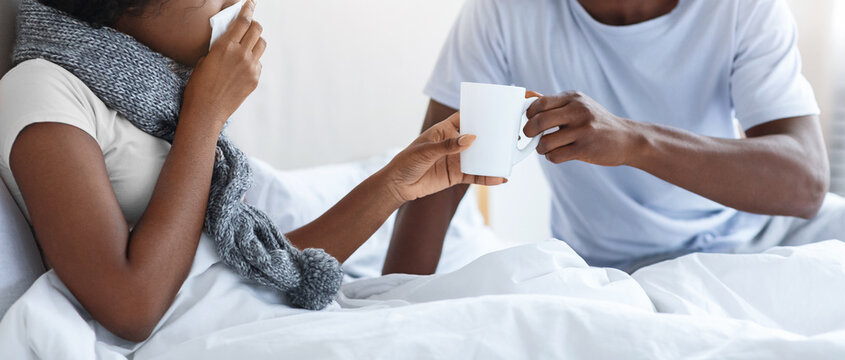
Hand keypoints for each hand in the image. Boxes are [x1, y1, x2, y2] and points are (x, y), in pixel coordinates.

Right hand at [181, 0, 266, 128]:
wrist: (207, 110)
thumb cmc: (199, 85)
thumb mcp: (205, 59)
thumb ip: (221, 47)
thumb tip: (230, 41)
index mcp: (226, 46)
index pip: (242, 22)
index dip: (248, 10)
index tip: (251, 3)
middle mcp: (241, 55)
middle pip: (257, 30)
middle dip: (254, 24)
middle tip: (250, 25)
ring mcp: (251, 67)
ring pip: (261, 45)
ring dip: (256, 41)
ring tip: (248, 44)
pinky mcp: (255, 79)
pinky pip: (258, 63)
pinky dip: (253, 60)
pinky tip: (243, 66)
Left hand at [383, 113, 506, 202]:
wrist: (398, 185)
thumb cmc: (407, 161)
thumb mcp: (426, 151)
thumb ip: (448, 145)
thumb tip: (471, 139)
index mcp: (445, 130)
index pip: (465, 117)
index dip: (479, 113)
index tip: (498, 110)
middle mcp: (454, 143)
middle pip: (477, 137)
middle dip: (493, 136)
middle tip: (512, 135)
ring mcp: (457, 159)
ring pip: (479, 157)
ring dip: (493, 157)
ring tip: (510, 158)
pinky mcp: (457, 175)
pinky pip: (475, 175)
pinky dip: (487, 177)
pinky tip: (499, 179)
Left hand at [523, 91, 642, 165]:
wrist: (627, 138)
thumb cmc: (597, 123)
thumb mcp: (579, 105)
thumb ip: (555, 103)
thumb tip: (528, 95)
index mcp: (574, 98)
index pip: (540, 102)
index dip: (529, 114)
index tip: (529, 121)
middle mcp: (578, 111)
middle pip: (538, 121)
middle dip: (528, 132)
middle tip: (531, 136)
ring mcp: (582, 130)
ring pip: (545, 142)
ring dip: (541, 148)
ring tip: (547, 148)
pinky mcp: (585, 148)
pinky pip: (555, 155)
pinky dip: (552, 157)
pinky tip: (559, 154)